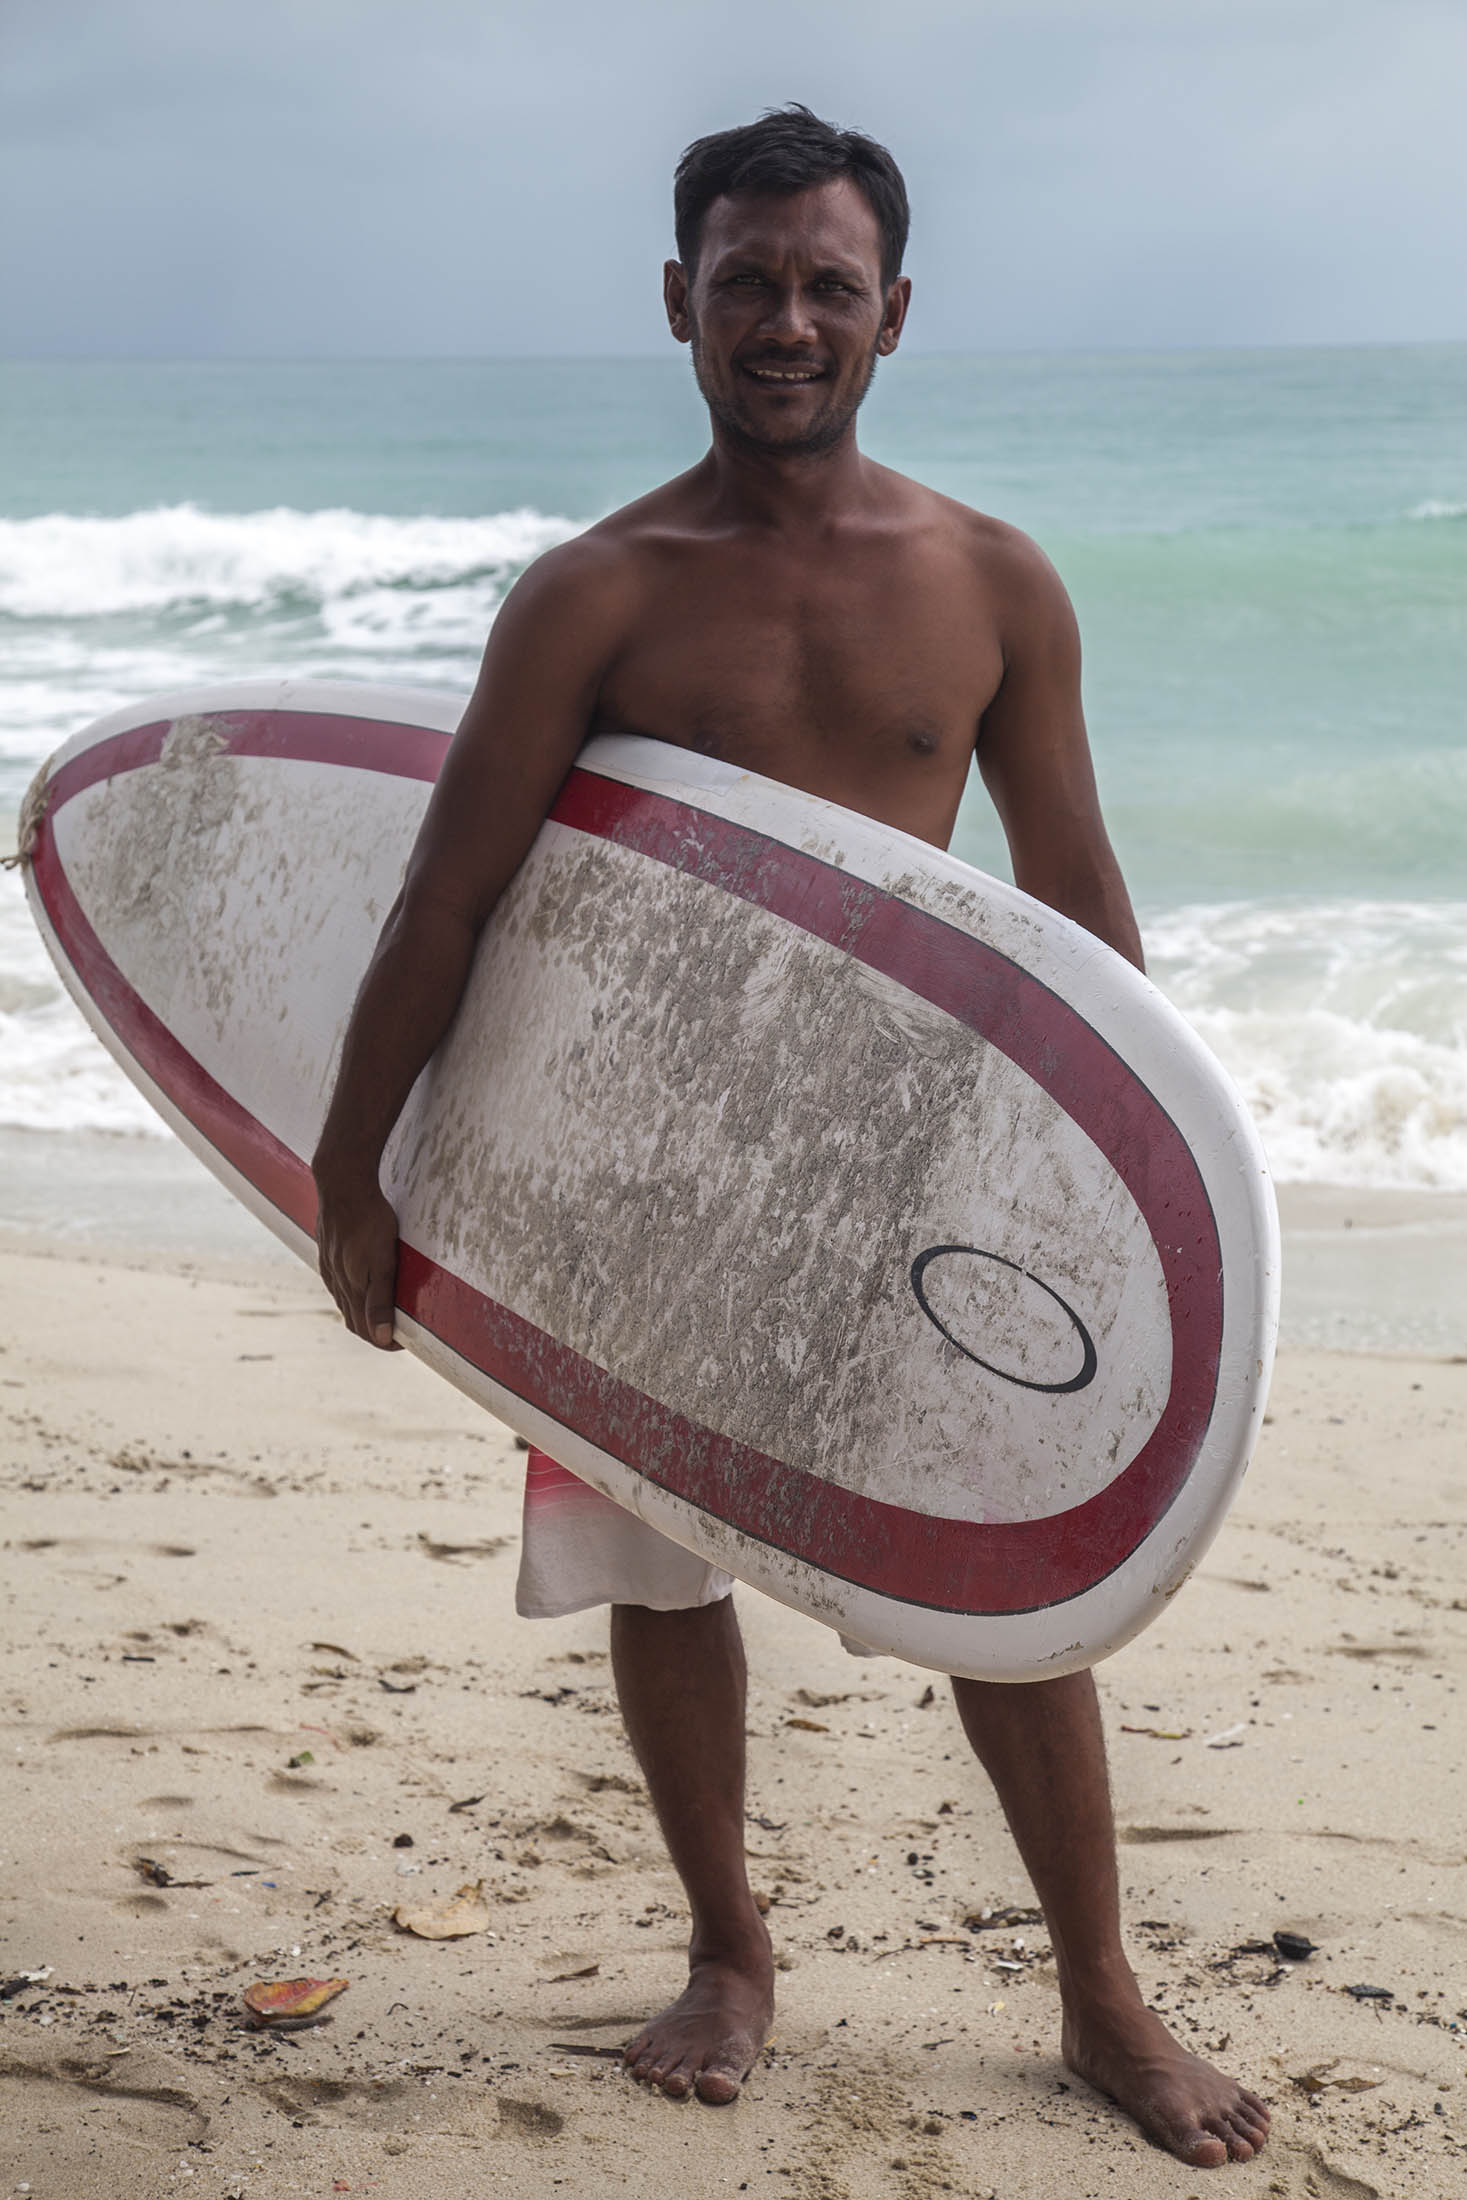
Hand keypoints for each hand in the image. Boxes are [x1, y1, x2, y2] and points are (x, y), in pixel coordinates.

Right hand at [314, 1170, 401, 1349]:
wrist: (342, 1184)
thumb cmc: (368, 1221)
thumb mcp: (382, 1262)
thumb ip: (380, 1300)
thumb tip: (381, 1337)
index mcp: (351, 1288)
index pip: (365, 1329)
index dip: (384, 1341)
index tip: (404, 1343)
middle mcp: (337, 1282)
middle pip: (355, 1320)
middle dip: (375, 1332)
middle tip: (398, 1333)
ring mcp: (330, 1266)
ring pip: (345, 1303)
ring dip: (363, 1315)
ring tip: (383, 1315)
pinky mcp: (328, 1252)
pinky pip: (338, 1284)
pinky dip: (352, 1295)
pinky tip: (360, 1288)